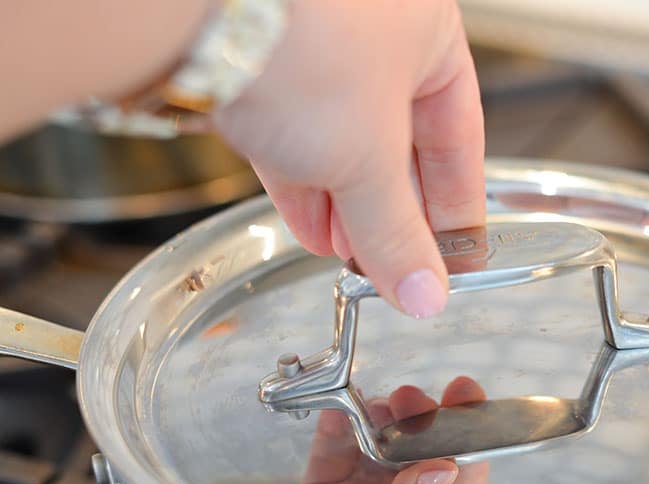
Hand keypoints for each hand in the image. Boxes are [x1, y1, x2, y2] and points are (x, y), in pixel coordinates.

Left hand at [213, 0, 484, 319]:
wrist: (189, 16)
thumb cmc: (302, 43)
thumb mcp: (369, 162)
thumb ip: (398, 236)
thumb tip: (422, 290)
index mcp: (429, 29)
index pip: (460, 135)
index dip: (457, 205)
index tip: (453, 255)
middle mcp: (375, 27)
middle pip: (399, 140)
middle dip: (394, 212)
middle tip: (397, 266)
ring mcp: (313, 41)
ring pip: (342, 137)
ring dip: (347, 205)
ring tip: (349, 257)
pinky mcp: (256, 61)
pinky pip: (291, 128)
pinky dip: (303, 181)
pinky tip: (309, 227)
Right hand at [278, 377, 488, 483]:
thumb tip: (438, 468)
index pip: (465, 460)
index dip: (466, 422)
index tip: (464, 392)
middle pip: (419, 442)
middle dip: (418, 415)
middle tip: (411, 400)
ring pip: (374, 440)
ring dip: (377, 417)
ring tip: (376, 409)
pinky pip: (329, 453)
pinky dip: (332, 429)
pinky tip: (336, 413)